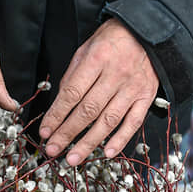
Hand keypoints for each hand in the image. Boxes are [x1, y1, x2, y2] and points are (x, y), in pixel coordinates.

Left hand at [39, 18, 158, 165]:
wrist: (147, 32)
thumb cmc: (112, 41)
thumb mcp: (86, 49)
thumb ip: (72, 77)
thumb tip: (59, 106)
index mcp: (97, 59)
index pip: (72, 93)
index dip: (57, 115)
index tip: (45, 131)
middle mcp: (116, 75)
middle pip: (88, 111)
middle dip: (67, 133)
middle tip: (53, 149)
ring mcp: (132, 87)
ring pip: (108, 121)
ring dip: (89, 143)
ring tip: (73, 158)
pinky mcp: (146, 97)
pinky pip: (133, 122)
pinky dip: (121, 139)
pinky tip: (107, 153)